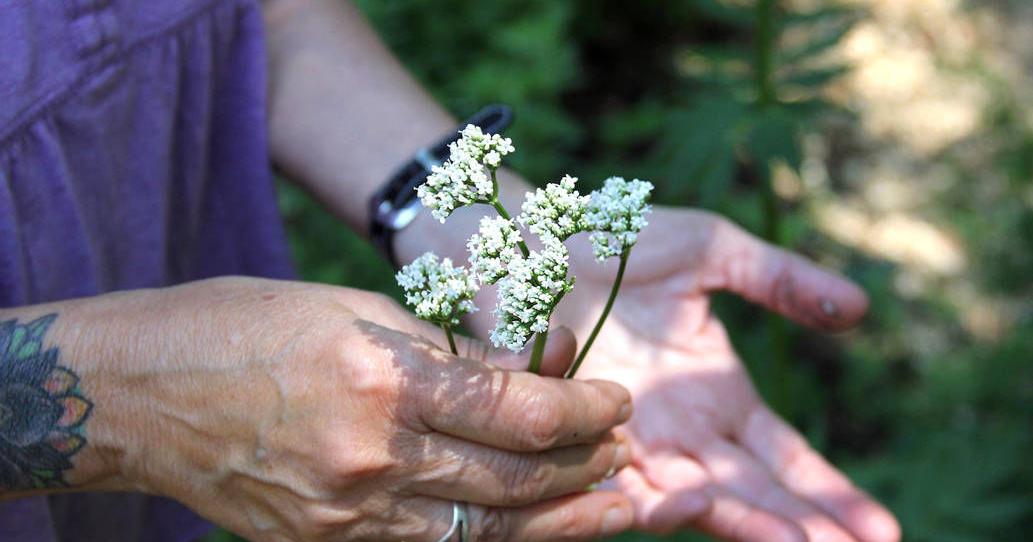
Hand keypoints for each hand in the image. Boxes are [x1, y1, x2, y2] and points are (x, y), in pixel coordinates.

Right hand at [71, 277, 636, 540]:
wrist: (136, 394)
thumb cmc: (241, 326)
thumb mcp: (351, 308)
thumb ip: (441, 351)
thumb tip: (515, 375)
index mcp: (382, 378)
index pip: (517, 409)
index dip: (582, 408)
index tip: (615, 400)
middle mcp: (371, 456)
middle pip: (513, 476)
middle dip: (582, 464)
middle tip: (621, 449)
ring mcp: (346, 514)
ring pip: (483, 530)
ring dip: (557, 520)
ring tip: (611, 507)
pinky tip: (527, 533)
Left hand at [553, 209, 900, 541]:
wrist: (534, 236)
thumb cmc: (619, 239)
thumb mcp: (714, 252)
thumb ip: (780, 281)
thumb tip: (860, 310)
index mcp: (721, 395)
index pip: (786, 459)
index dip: (832, 494)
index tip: (880, 529)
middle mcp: (684, 431)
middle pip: (755, 494)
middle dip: (807, 528)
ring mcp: (633, 438)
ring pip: (700, 499)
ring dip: (748, 526)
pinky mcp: (579, 435)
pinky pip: (620, 481)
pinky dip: (654, 501)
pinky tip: (685, 510)